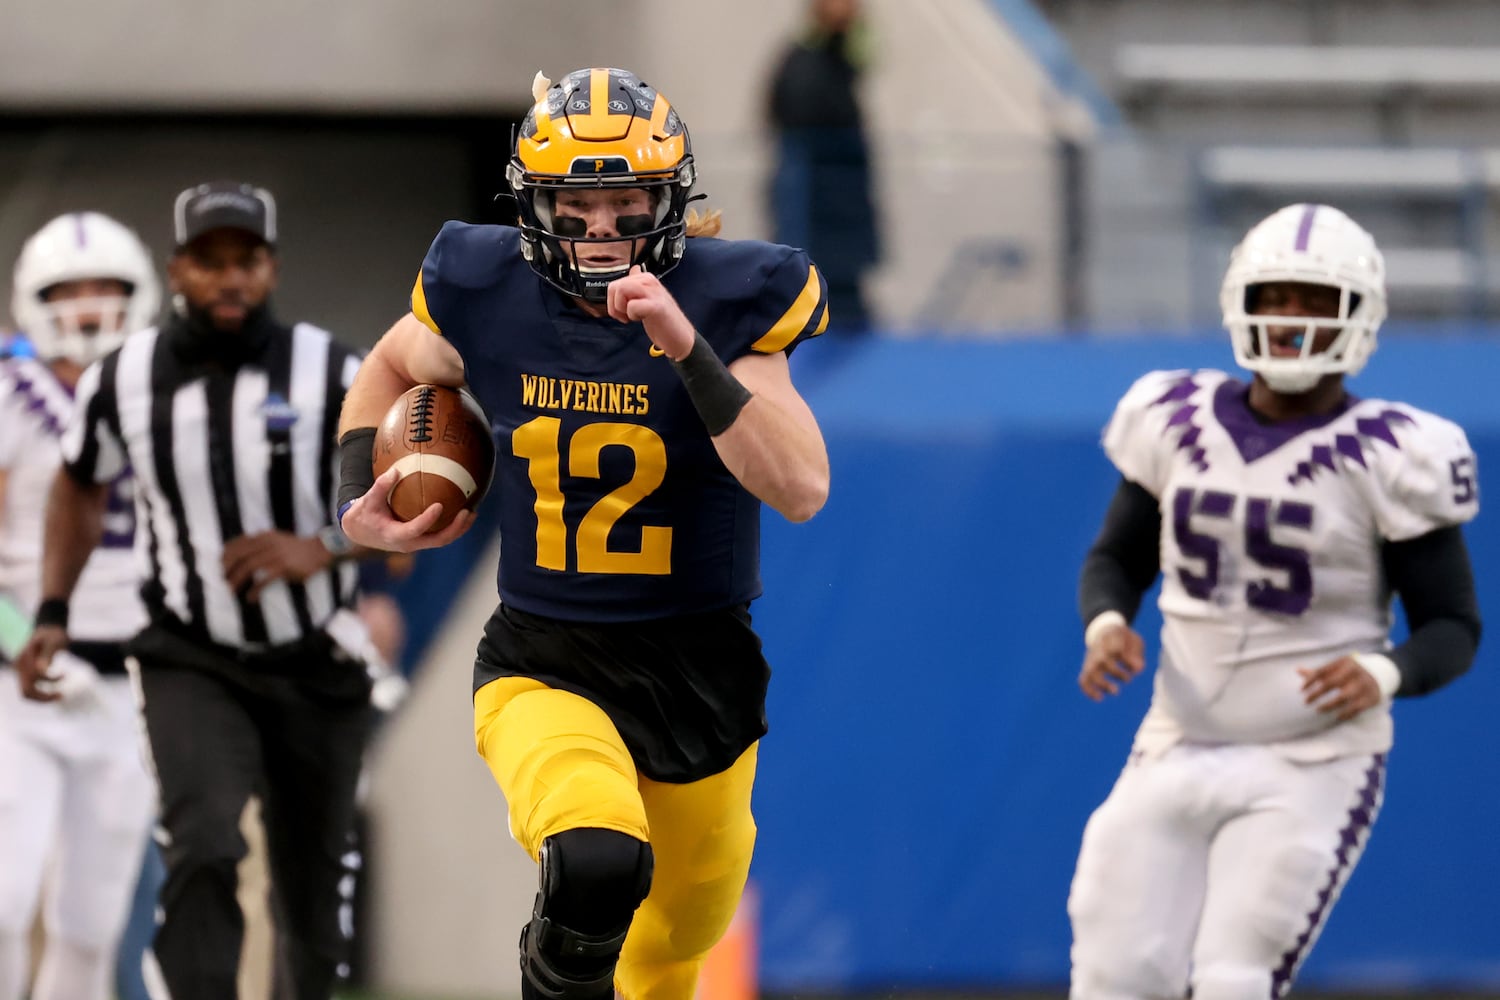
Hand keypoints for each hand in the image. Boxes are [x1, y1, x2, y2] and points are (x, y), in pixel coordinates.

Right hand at [14, 625, 68, 701]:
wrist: (49, 627)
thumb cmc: (53, 633)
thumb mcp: (54, 641)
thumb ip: (47, 655)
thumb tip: (42, 671)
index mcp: (24, 660)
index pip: (29, 684)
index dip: (46, 687)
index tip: (65, 675)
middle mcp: (19, 667)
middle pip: (26, 693)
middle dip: (43, 698)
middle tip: (62, 696)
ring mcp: (21, 670)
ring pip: (27, 692)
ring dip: (43, 695)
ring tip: (61, 693)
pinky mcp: (26, 671)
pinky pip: (32, 686)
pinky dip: (44, 689)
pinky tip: (58, 679)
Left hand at [222, 531, 337, 600]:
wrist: (319, 550)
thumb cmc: (296, 548)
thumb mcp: (277, 539)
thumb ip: (261, 543)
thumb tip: (243, 553)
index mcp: (264, 536)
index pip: (239, 543)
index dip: (226, 554)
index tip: (220, 564)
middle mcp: (268, 543)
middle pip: (240, 555)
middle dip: (228, 568)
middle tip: (223, 579)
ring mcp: (276, 555)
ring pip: (249, 567)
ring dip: (237, 579)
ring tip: (231, 590)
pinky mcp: (284, 567)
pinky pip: (264, 579)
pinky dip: (255, 590)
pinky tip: (250, 597)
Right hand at [338, 467, 474, 553]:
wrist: (359, 531)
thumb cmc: (363, 515)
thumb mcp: (367, 501)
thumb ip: (380, 486)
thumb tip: (396, 470)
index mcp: (395, 535)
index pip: (415, 529)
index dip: (428, 520)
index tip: (439, 505)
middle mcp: (408, 543)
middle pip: (437, 541)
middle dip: (455, 528)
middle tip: (468, 512)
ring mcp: (416, 543)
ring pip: (441, 540)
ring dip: (458, 529)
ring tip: (472, 513)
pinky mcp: (420, 540)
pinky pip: (439, 536)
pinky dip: (452, 526)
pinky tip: (462, 512)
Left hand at [606, 265, 695, 359]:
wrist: (680, 337)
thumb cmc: (663, 320)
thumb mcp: (648, 298)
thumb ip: (639, 285)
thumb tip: (634, 269)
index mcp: (646, 278)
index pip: (616, 282)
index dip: (613, 300)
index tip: (624, 310)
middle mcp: (649, 281)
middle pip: (616, 286)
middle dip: (615, 305)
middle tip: (626, 315)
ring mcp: (654, 292)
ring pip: (621, 290)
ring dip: (622, 308)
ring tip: (634, 316)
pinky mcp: (656, 305)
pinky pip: (632, 305)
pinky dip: (632, 316)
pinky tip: (642, 319)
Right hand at [1079, 623, 1145, 700]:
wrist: (1103, 631)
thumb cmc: (1123, 639)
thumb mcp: (1134, 641)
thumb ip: (1137, 654)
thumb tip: (1138, 670)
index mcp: (1111, 638)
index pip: (1116, 647)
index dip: (1126, 659)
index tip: (1137, 668)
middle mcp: (1099, 649)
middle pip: (1102, 661)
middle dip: (1116, 673)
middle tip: (1128, 679)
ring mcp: (1092, 659)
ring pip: (1091, 672)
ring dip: (1102, 684)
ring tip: (1115, 691)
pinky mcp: (1087, 668)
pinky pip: (1083, 680)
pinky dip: (1088, 690)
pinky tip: (1099, 698)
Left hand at [1298, 656, 1382, 721]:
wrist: (1381, 674)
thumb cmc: (1350, 672)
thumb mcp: (1338, 667)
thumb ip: (1319, 671)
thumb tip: (1297, 670)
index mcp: (1344, 662)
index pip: (1323, 670)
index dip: (1310, 680)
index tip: (1301, 690)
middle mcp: (1354, 672)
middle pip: (1332, 682)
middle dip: (1317, 693)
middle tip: (1306, 702)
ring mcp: (1363, 685)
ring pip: (1344, 696)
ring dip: (1329, 704)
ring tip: (1318, 710)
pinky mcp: (1371, 697)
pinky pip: (1356, 708)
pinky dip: (1345, 713)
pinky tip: (1336, 717)